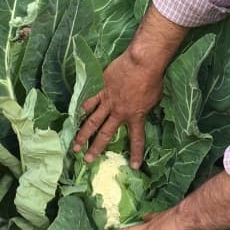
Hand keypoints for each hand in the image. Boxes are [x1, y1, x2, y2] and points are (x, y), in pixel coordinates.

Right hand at [71, 50, 162, 167]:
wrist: (142, 63)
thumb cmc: (153, 80)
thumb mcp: (154, 99)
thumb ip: (145, 108)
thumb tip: (142, 110)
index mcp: (136, 116)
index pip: (137, 139)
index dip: (136, 154)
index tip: (135, 166)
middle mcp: (119, 113)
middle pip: (105, 134)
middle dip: (96, 149)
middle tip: (87, 160)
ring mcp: (108, 101)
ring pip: (92, 121)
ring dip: (83, 134)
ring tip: (75, 145)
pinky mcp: (102, 89)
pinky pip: (90, 101)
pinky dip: (82, 109)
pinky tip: (75, 116)